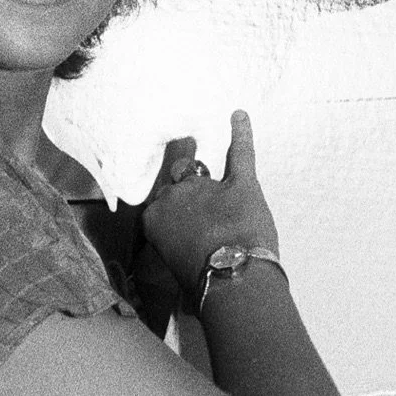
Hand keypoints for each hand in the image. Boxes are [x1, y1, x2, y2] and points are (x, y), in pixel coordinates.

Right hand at [140, 111, 278, 287]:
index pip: (160, 203)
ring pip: (202, 170)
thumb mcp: (172, 263)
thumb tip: (185, 245)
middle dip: (189, 194)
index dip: (174, 213)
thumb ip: (174, 241)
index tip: (183, 224)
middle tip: (204, 216)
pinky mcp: (242, 183)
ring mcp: (208, 186)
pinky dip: (242, 133)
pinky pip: (240, 151)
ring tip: (223, 200)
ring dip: (210, 182)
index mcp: (154, 217)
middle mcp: (176, 195)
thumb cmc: (200, 280)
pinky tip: (239, 116)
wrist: (232, 277)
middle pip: (178, 181)